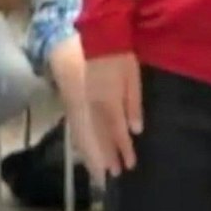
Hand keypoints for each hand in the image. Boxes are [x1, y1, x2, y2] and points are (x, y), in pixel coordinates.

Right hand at [85, 52, 143, 178]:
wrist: (98, 35)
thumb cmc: (121, 55)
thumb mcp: (133, 78)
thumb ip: (133, 105)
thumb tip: (135, 130)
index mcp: (108, 102)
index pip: (117, 132)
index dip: (123, 150)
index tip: (129, 165)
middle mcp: (92, 106)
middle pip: (98, 137)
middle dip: (106, 157)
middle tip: (112, 175)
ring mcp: (81, 102)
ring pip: (85, 133)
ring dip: (92, 152)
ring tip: (98, 169)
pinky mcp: (75, 97)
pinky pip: (76, 125)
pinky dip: (81, 140)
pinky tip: (84, 148)